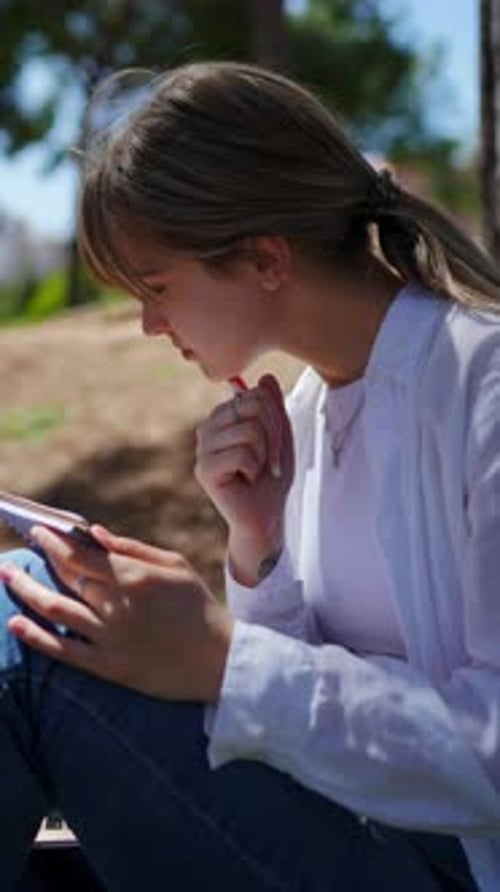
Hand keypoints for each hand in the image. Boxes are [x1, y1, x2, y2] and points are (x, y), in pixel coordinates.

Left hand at [1, 525, 232, 702]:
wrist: (219, 661)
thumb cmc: (200, 606)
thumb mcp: (176, 566)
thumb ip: (133, 548)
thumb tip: (95, 534)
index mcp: (135, 577)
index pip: (83, 554)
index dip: (56, 541)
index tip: (39, 531)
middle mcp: (118, 606)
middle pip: (67, 578)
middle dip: (41, 560)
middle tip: (20, 551)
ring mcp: (111, 638)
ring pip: (56, 610)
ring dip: (27, 590)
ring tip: (9, 576)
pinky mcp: (109, 667)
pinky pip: (63, 651)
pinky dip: (36, 637)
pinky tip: (16, 623)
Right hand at [195, 374, 293, 583]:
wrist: (265, 516)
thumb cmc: (271, 478)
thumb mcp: (279, 436)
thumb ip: (273, 406)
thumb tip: (265, 377)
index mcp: (222, 417)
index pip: (253, 395)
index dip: (274, 418)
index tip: (275, 445)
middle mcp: (207, 428)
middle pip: (250, 407)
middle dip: (272, 435)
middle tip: (269, 461)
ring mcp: (202, 448)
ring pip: (248, 430)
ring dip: (263, 455)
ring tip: (256, 471)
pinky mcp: (203, 469)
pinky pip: (241, 453)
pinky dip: (253, 468)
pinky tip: (245, 481)